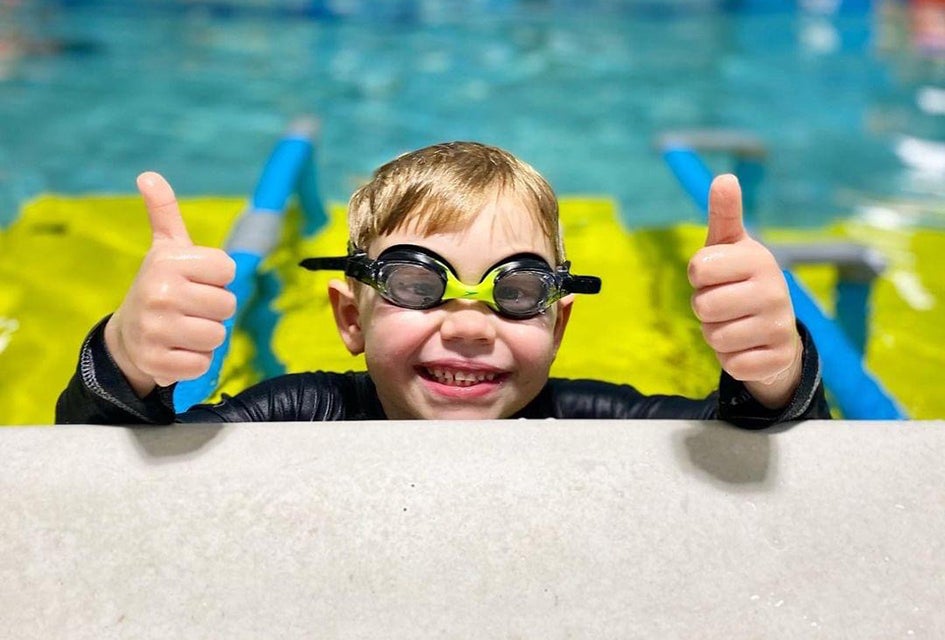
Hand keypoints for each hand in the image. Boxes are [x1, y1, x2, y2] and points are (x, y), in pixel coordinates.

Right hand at [104, 172, 236, 396]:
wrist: (127, 336)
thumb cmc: (161, 286)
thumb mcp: (165, 248)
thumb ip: (165, 212)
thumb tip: (148, 175)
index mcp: (167, 261)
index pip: (228, 270)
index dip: (218, 278)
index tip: (196, 280)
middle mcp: (160, 293)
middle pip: (228, 305)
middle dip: (215, 310)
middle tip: (190, 309)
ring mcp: (156, 330)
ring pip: (218, 336)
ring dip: (208, 337)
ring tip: (185, 330)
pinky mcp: (157, 363)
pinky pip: (203, 364)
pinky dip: (197, 361)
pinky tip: (177, 350)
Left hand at [687, 174, 801, 408]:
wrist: (775, 333)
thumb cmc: (740, 281)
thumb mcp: (729, 246)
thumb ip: (724, 213)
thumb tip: (724, 178)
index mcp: (758, 258)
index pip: (698, 268)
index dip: (698, 277)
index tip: (714, 275)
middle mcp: (775, 290)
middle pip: (703, 306)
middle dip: (704, 309)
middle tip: (723, 304)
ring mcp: (780, 325)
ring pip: (715, 337)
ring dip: (716, 335)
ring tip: (734, 324)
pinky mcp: (778, 358)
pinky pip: (731, 363)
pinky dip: (730, 359)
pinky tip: (747, 347)